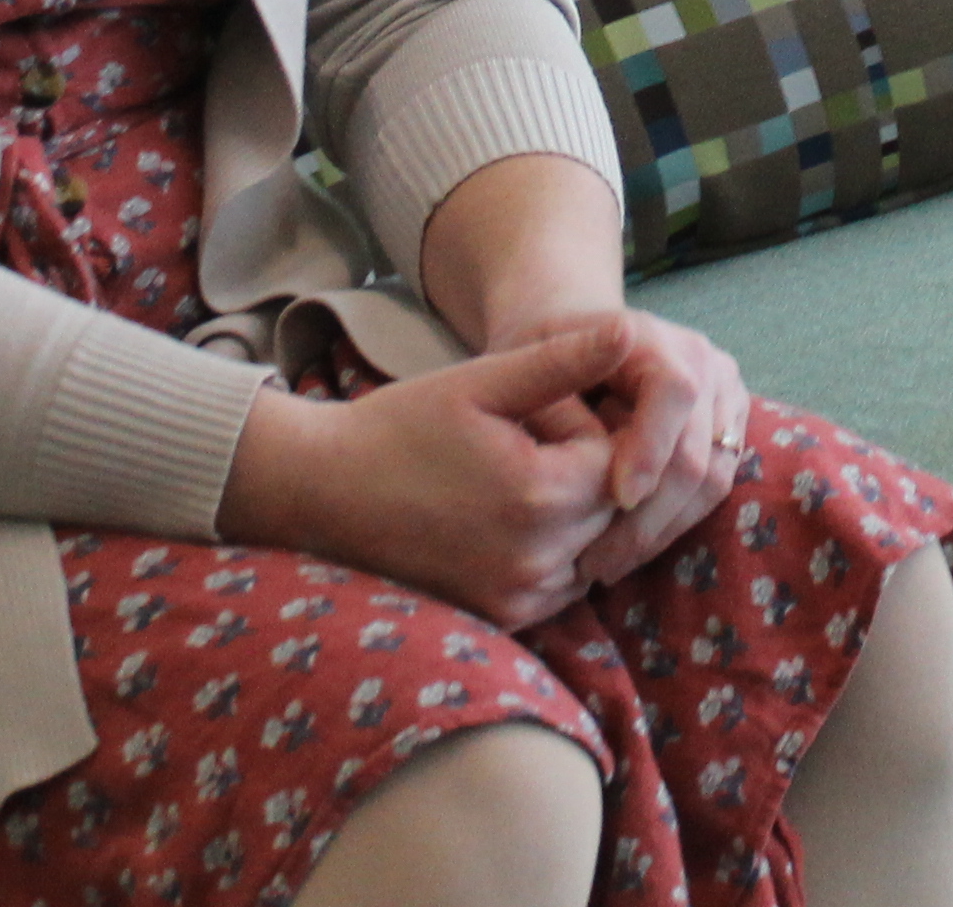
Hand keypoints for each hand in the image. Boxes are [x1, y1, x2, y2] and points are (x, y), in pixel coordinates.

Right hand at [214, 322, 630, 626]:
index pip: (614, 457)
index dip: (580, 426)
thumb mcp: (482, 381)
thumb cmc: (401, 426)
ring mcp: (519, 599)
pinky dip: (553, 552)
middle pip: (609, 508)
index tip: (529, 412)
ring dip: (571, 514)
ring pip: (592, 549)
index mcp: (539, 495)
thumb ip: (563, 361)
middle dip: (581, 470)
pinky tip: (505, 517)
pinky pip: (563, 585)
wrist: (324, 492)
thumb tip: (628, 331)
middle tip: (519, 442)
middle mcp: (537, 560)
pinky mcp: (504, 620)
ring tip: (510, 477)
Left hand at [494, 303, 752, 588]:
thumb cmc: (538, 350)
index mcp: (654, 337)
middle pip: (699, 450)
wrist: (572, 330)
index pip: (674, 391)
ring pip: (712, 479)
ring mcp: (722, 397)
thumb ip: (555, 403)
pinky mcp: (727, 429)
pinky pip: (713, 489)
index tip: (616, 499)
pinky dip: (672, 525)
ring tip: (606, 566)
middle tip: (594, 564)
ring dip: (661, 531)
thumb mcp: (525, 363)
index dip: (652, 448)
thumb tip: (587, 462)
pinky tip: (628, 550)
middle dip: (649, 516)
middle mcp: (702, 362)